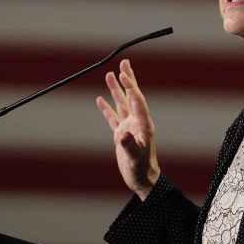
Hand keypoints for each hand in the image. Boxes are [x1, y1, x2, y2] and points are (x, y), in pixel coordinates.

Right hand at [96, 59, 159, 200]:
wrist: (142, 180)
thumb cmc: (142, 170)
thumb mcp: (136, 159)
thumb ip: (130, 145)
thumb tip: (122, 133)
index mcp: (143, 125)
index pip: (137, 101)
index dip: (131, 87)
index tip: (123, 75)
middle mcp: (137, 122)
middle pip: (131, 96)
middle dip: (128, 80)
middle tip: (124, 63)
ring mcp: (129, 127)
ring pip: (121, 103)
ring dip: (116, 89)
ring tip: (109, 75)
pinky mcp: (121, 134)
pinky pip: (113, 117)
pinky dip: (107, 108)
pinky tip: (100, 99)